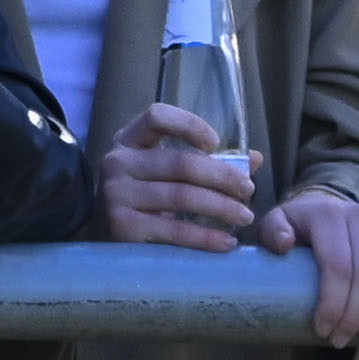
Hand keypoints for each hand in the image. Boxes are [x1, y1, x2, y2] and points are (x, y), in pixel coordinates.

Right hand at [98, 103, 258, 250]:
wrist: (104, 239)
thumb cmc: (144, 199)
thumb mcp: (167, 174)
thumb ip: (207, 163)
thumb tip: (254, 159)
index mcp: (128, 141)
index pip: (156, 117)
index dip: (189, 125)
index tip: (216, 144)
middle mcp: (118, 162)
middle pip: (180, 162)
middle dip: (223, 177)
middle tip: (249, 190)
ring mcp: (117, 195)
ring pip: (181, 196)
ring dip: (221, 207)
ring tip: (245, 216)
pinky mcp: (122, 226)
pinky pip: (173, 229)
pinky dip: (206, 237)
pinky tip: (227, 242)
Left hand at [256, 186, 358, 345]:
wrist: (330, 207)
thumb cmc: (300, 227)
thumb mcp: (277, 225)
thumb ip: (272, 232)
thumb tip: (284, 244)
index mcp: (327, 215)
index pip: (337, 267)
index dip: (334, 304)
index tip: (323, 330)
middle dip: (355, 315)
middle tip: (342, 339)